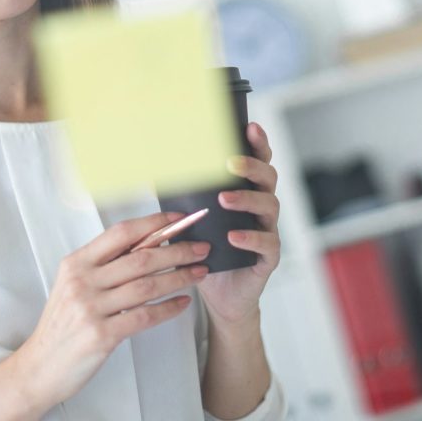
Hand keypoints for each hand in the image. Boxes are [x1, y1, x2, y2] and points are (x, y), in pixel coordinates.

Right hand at [14, 212, 210, 413]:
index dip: (154, 223)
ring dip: (180, 276)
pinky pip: (144, 316)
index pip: (121, 233)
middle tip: (202, 248)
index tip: (179, 220)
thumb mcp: (76, 285)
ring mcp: (90, 308)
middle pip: (140, 258)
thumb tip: (149, 242)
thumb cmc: (63, 323)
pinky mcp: (101, 335)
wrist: (39, 367)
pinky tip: (183, 302)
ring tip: (200, 272)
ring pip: (147, 285)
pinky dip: (168, 307)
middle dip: (178, 250)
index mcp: (77, 262)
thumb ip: (106, 265)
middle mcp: (82, 281)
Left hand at [197, 122, 280, 325]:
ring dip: (247, 199)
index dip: (258, 144)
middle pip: (268, 178)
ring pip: (269, 206)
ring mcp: (268, 230)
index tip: (250, 127)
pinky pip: (267, 243)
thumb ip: (182, 197)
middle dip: (251, 166)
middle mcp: (262, 207)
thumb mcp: (192, 219)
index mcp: (247, 192)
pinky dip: (251, 237)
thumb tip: (152, 170)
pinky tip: (234, 236)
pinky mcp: (268, 257)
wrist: (219, 295)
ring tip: (224, 198)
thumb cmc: (207, 250)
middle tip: (231, 162)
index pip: (258, 162)